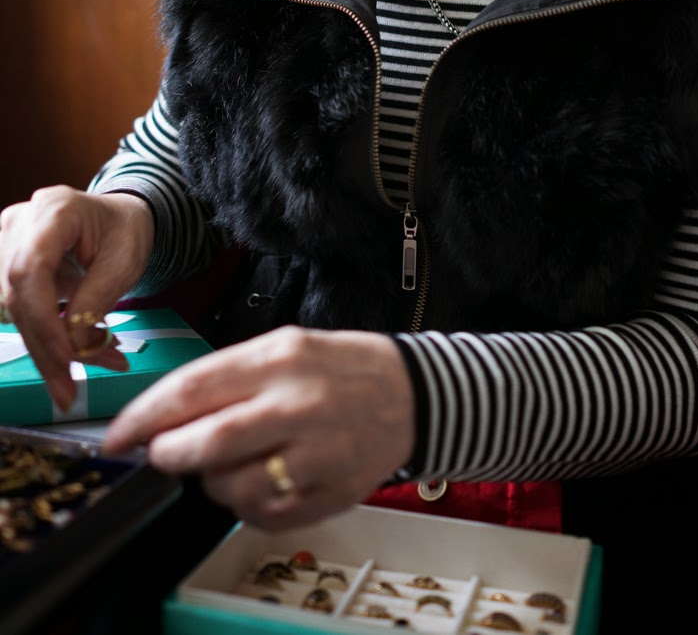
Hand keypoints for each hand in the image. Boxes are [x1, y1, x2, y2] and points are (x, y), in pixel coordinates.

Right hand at [0, 186, 154, 408]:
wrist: (118, 218)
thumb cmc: (124, 231)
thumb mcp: (125, 261)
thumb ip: (97, 299)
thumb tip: (72, 347)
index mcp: (54, 210)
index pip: (30, 270)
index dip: (43, 319)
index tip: (65, 358)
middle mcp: (21, 223)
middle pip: (17, 294)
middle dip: (43, 347)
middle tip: (67, 390)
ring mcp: (8, 244)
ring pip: (15, 309)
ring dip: (45, 348)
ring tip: (80, 374)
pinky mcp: (7, 267)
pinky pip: (20, 311)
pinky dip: (46, 338)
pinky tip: (73, 356)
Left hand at [103, 326, 415, 529]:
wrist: (414, 392)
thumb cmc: (340, 367)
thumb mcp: (284, 346)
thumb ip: (227, 378)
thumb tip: (165, 415)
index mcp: (280, 357)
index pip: (193, 388)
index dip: (144, 417)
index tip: (118, 436)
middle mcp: (298, 403)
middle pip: (207, 444)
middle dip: (170, 455)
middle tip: (162, 455)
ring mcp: (318, 452)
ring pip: (233, 489)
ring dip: (213, 484)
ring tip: (227, 466)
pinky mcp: (333, 492)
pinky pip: (268, 516)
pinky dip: (250, 507)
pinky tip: (262, 482)